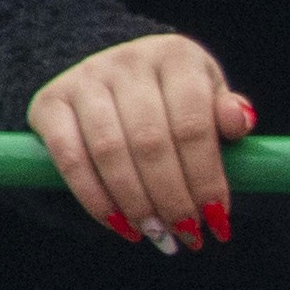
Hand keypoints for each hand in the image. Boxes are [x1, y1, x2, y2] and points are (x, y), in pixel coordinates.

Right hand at [29, 33, 251, 249]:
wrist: (111, 79)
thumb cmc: (173, 98)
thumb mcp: (207, 96)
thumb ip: (226, 114)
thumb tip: (239, 121)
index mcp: (175, 55)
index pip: (193, 125)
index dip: (206, 178)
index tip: (218, 218)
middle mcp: (127, 61)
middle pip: (151, 142)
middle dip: (172, 199)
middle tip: (187, 234)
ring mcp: (84, 79)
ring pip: (111, 153)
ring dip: (136, 204)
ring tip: (157, 234)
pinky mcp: (50, 103)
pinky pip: (71, 159)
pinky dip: (96, 200)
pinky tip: (120, 225)